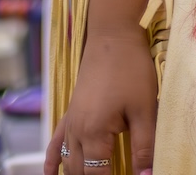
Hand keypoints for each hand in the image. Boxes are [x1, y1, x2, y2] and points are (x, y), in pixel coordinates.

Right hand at [44, 27, 156, 174]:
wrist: (113, 35)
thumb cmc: (132, 68)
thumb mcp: (146, 108)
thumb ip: (145, 145)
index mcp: (94, 133)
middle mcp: (76, 131)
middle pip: (81, 171)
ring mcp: (70, 122)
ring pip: (68, 161)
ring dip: (77, 173)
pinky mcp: (71, 112)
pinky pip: (55, 143)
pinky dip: (52, 162)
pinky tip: (50, 174)